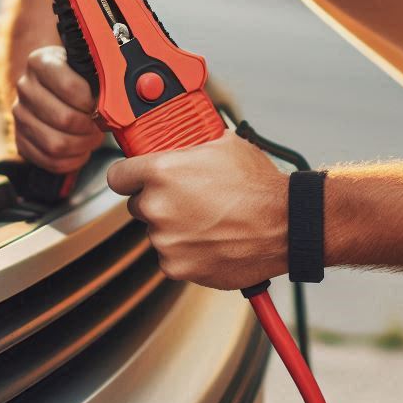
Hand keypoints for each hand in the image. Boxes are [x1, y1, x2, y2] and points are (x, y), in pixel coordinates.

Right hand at [11, 46, 103, 171]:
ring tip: (93, 137)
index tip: (103, 104)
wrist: (53, 86)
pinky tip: (82, 150)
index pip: (71, 88)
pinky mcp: (20, 140)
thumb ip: (101, 76)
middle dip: (90, 127)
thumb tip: (120, 99)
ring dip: (83, 145)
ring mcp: (20, 115)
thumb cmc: (77, 76)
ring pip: (56, 144)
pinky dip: (72, 160)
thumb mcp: (86, 66)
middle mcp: (25, 87)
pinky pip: (49, 161)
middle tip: (101, 125)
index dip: (92, 102)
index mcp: (40, 62)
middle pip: (64, 119)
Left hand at [106, 131, 288, 289]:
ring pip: (158, 231)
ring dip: (174, 226)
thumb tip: (178, 135)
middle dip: (158, 200)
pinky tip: (210, 238)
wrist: (284, 225)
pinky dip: (186, 250)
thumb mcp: (221, 142)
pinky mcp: (178, 267)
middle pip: (138, 204)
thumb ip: (189, 143)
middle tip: (187, 196)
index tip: (135, 178)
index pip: (118, 176)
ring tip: (207, 218)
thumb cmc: (256, 184)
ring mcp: (166, 240)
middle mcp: (157, 207)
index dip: (128, 176)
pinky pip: (171, 256)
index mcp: (161, 172)